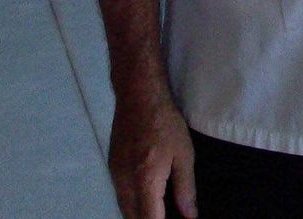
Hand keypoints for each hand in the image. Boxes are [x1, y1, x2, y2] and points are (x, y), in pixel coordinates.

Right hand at [108, 95, 196, 218]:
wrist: (138, 95)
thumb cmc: (165, 123)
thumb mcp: (184, 154)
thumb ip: (186, 189)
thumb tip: (189, 216)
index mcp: (145, 183)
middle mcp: (125, 185)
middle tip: (170, 213)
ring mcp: (115, 176)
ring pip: (125, 209)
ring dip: (140, 214)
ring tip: (160, 209)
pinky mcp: (112, 167)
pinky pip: (121, 196)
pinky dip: (133, 203)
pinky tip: (147, 196)